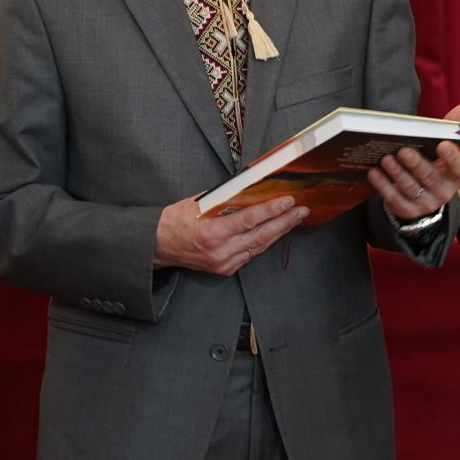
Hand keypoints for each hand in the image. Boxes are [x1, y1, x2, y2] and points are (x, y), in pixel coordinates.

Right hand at [155, 195, 307, 274]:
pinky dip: (263, 242)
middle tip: (302, 210)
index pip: (250, 220)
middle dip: (284, 222)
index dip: (271, 210)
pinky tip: (275, 232)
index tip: (288, 201)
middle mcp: (220, 251)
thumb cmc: (175, 221)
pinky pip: (250, 254)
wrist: (158, 246)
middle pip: (261, 236)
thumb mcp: (198, 204)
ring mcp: (224, 263)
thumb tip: (249, 190)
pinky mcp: (225, 270)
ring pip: (259, 246)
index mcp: (212, 232)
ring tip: (294, 219)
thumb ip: (224, 200)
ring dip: (279, 232)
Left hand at [371, 102, 459, 220]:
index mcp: (455, 173)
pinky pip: (395, 200)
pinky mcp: (409, 210)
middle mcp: (444, 190)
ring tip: (385, 159)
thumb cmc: (433, 163)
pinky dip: (384, 186)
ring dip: (397, 174)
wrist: (424, 194)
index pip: (458, 166)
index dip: (452, 156)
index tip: (443, 144)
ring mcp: (426, 203)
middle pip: (430, 177)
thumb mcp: (442, 146)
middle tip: (403, 150)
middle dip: (416, 164)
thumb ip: (451, 127)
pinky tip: (374, 173)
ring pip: (411, 188)